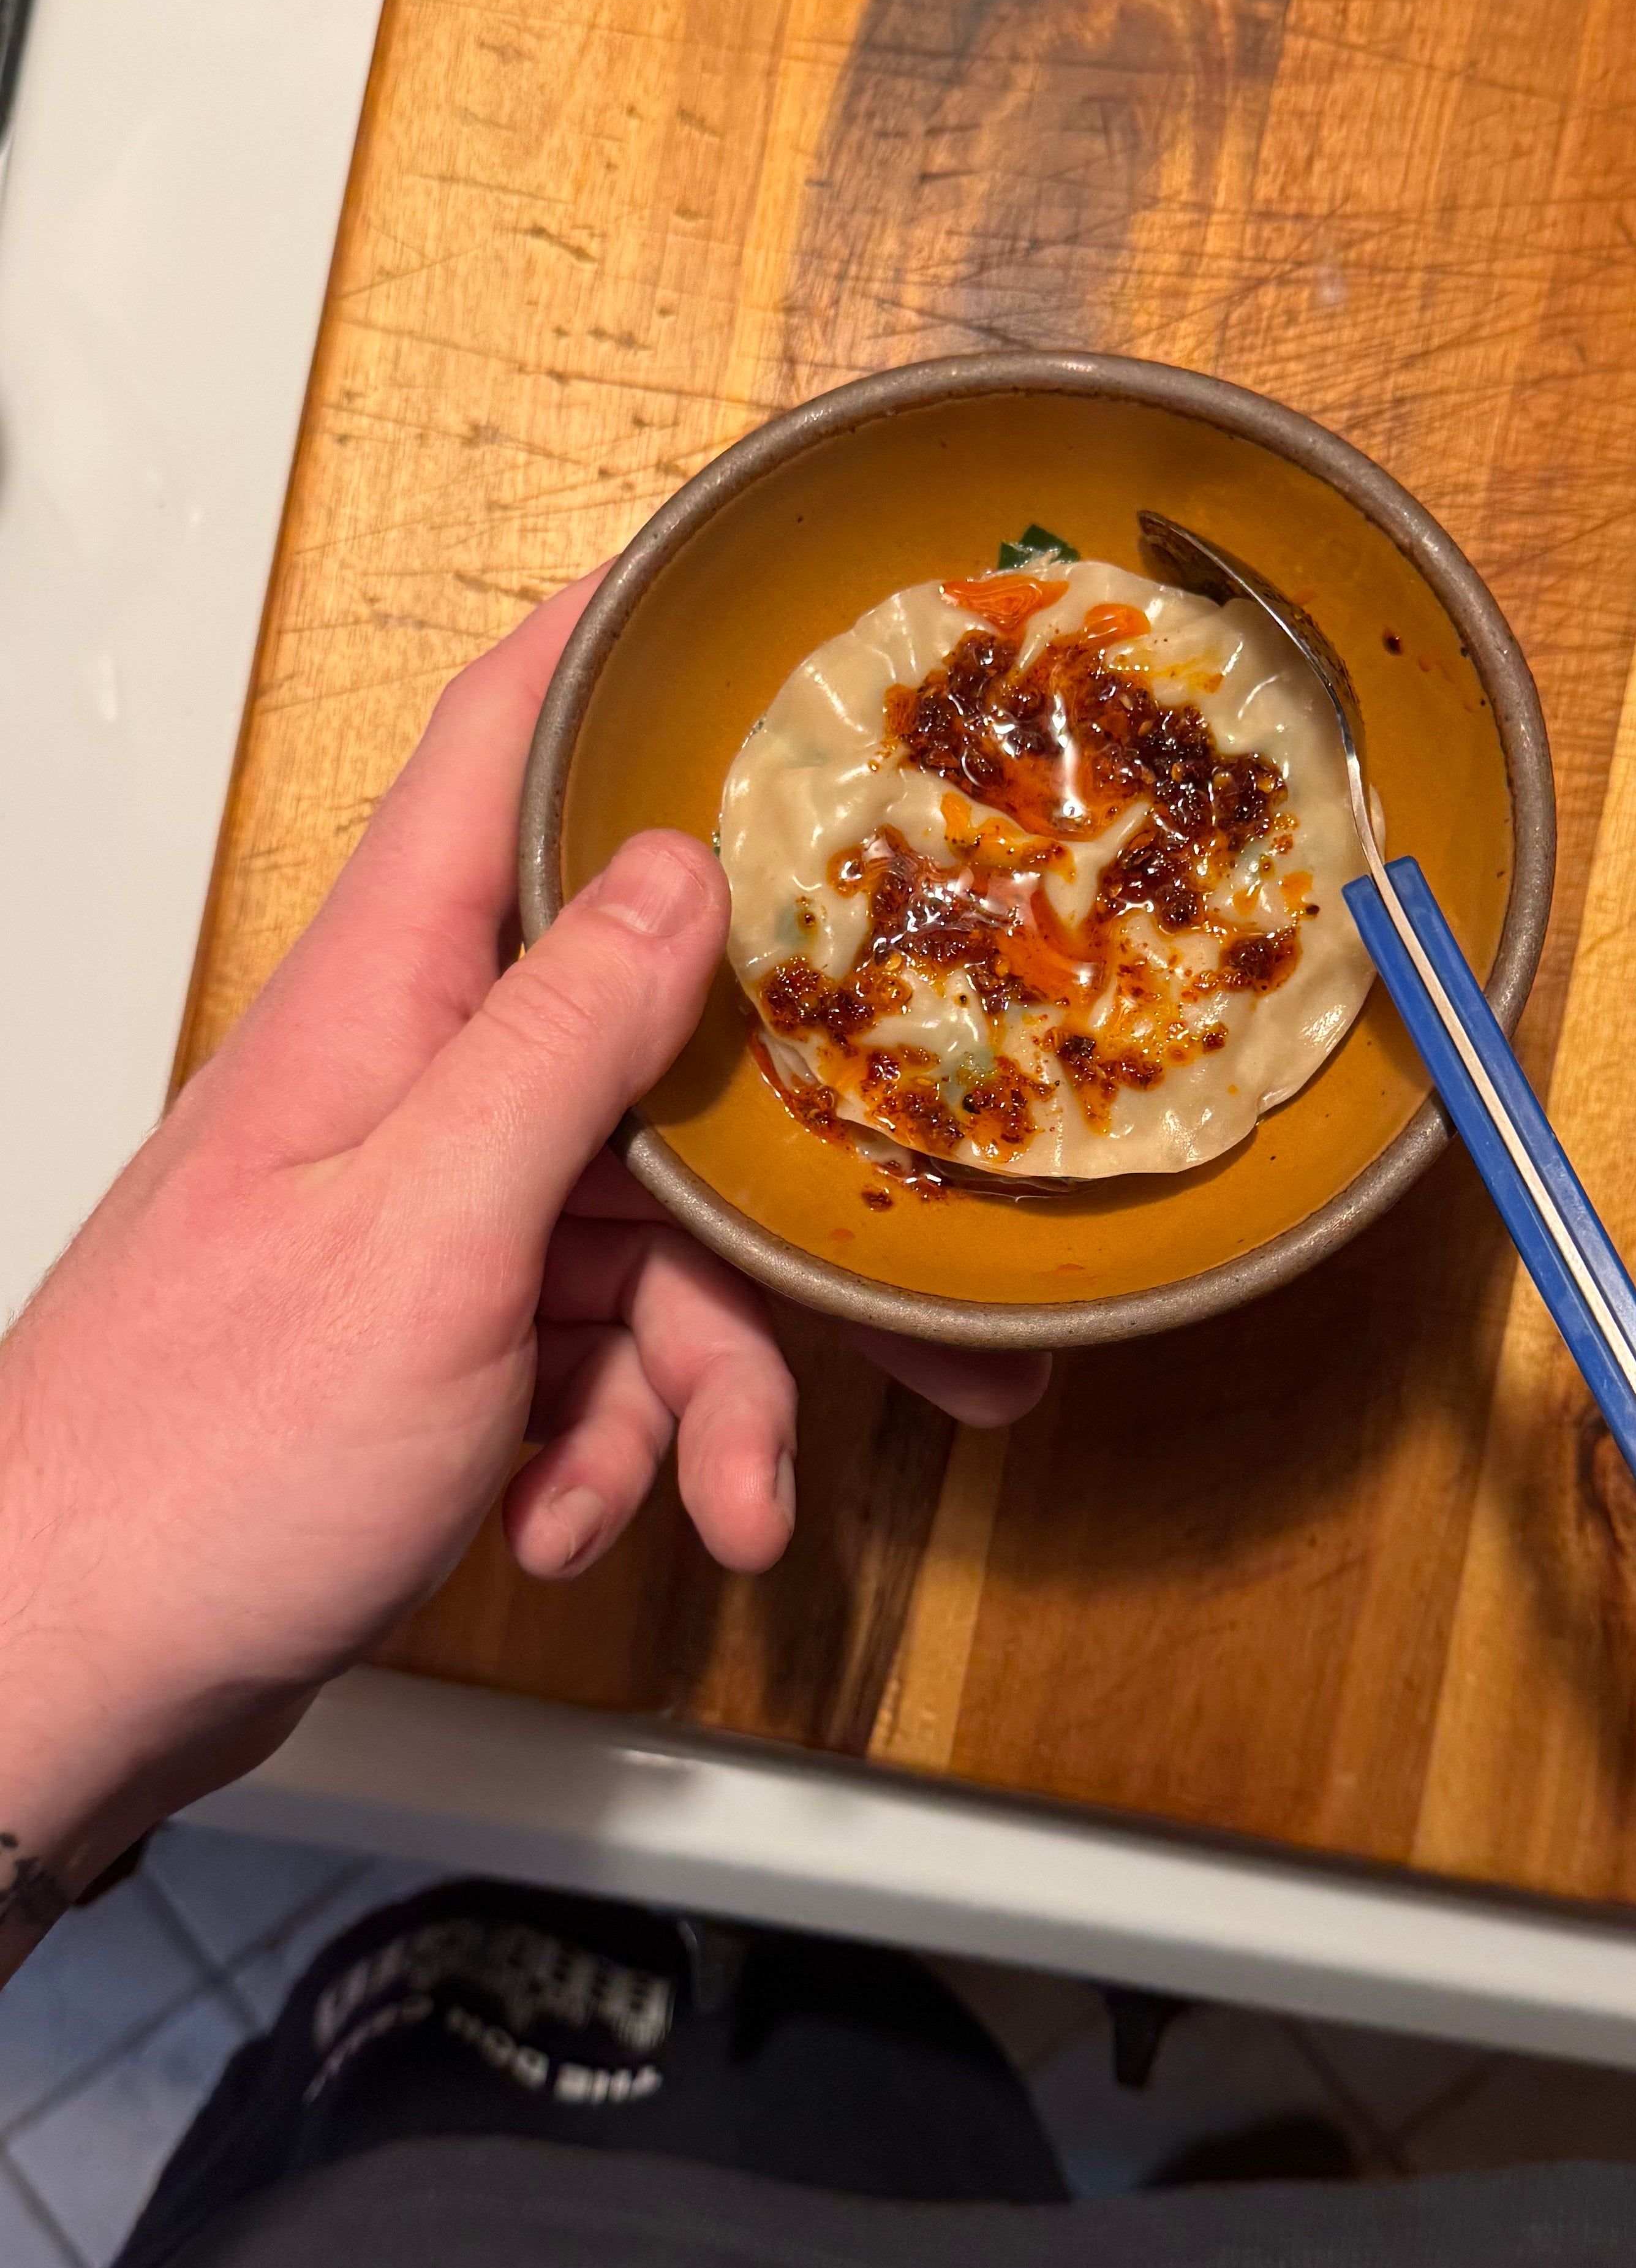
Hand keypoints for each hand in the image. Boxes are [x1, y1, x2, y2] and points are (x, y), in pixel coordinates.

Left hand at [0, 575, 1047, 1918]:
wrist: (68, 1674)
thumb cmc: (189, 1460)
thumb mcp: (420, 1241)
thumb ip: (556, 1044)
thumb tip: (670, 875)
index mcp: (386, 1000)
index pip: (498, 748)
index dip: (614, 647)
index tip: (739, 593)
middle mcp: (417, 1078)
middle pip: (652, 1044)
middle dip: (785, 1181)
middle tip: (919, 1286)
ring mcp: (432, 1204)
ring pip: (651, 1231)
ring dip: (702, 1383)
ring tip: (720, 1498)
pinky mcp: (447, 1321)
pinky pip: (598, 1344)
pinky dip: (618, 1440)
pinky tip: (577, 1517)